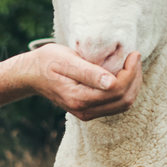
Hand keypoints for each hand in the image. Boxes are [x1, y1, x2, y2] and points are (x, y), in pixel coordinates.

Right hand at [26, 44, 141, 120]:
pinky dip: (125, 90)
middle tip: (134, 57)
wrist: (31, 75)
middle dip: (134, 78)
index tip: (133, 53)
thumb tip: (111, 82)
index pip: (116, 90)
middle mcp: (84, 110)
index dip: (130, 72)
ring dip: (132, 85)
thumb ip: (88, 72)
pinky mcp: (89, 110)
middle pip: (124, 100)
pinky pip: (116, 105)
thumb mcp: (66, 60)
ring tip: (131, 64)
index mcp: (78, 98)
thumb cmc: (47, 62)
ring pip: (123, 104)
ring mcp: (87, 113)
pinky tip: (123, 74)